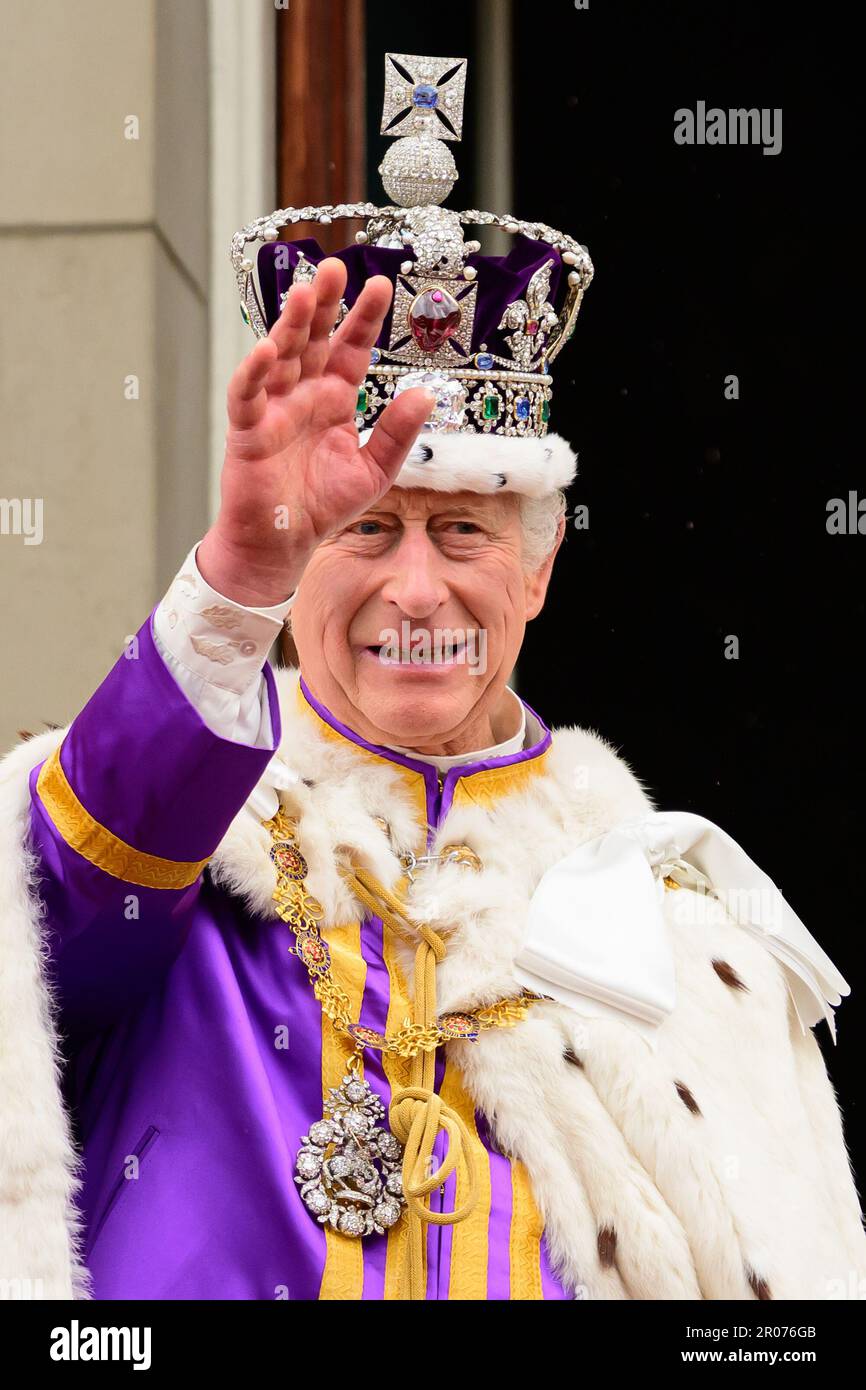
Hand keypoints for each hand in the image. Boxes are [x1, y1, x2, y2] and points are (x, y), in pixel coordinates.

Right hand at [197, 257, 433, 604]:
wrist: (284, 543)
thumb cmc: (323, 506)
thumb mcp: (374, 470)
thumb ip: (397, 432)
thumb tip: (426, 393)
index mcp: (335, 400)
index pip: (351, 349)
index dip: (363, 319)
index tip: (381, 286)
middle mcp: (304, 395)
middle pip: (314, 340)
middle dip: (323, 305)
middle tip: (334, 268)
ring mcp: (274, 409)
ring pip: (281, 356)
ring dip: (290, 325)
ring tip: (303, 294)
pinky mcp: (248, 431)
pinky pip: (248, 395)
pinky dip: (254, 373)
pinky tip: (266, 350)